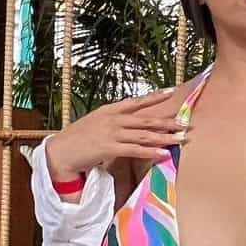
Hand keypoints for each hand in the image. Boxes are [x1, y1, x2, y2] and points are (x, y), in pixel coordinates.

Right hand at [45, 86, 189, 178]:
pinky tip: (164, 153)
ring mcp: (111, 133)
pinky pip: (135, 150)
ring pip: (144, 135)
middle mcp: (112, 119)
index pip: (136, 102)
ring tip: (180, 139)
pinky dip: (151, 152)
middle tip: (185, 122)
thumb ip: (112, 123)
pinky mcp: (109, 148)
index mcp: (109, 110)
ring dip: (164, 137)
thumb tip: (126, 125)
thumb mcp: (95, 125)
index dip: (154, 97)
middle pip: (145, 119)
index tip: (171, 91)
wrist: (60, 151)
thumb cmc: (77, 140)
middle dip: (166, 121)